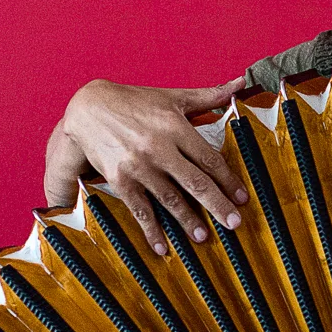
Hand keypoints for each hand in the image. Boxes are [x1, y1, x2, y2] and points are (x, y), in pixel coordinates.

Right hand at [44, 76, 249, 253]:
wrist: (89, 107)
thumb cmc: (137, 102)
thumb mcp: (173, 97)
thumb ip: (210, 96)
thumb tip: (241, 83)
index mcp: (175, 127)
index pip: (209, 158)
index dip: (228, 180)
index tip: (242, 198)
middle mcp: (159, 148)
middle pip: (195, 182)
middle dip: (217, 205)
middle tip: (234, 224)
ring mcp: (138, 166)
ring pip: (169, 198)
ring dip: (187, 221)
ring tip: (203, 238)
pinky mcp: (119, 179)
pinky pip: (139, 209)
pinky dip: (151, 230)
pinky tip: (162, 248)